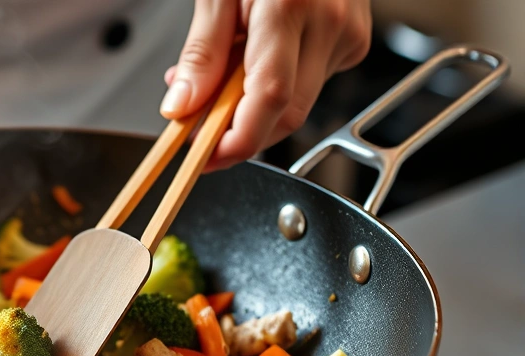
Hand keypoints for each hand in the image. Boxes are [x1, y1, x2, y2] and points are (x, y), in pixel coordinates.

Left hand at [161, 0, 371, 170]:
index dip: (233, 143)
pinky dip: (275, 85)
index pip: (267, 101)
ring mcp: (350, 34)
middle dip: (237, 131)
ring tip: (225, 69)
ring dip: (252, 106)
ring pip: (296, 104)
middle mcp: (331, 23)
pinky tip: (257, 56)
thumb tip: (182, 108)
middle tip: (197, 120)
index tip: (199, 158)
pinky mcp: (355, 42)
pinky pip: (310, 84)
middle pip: (285, 115)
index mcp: (291, 6)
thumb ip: (200, 53)